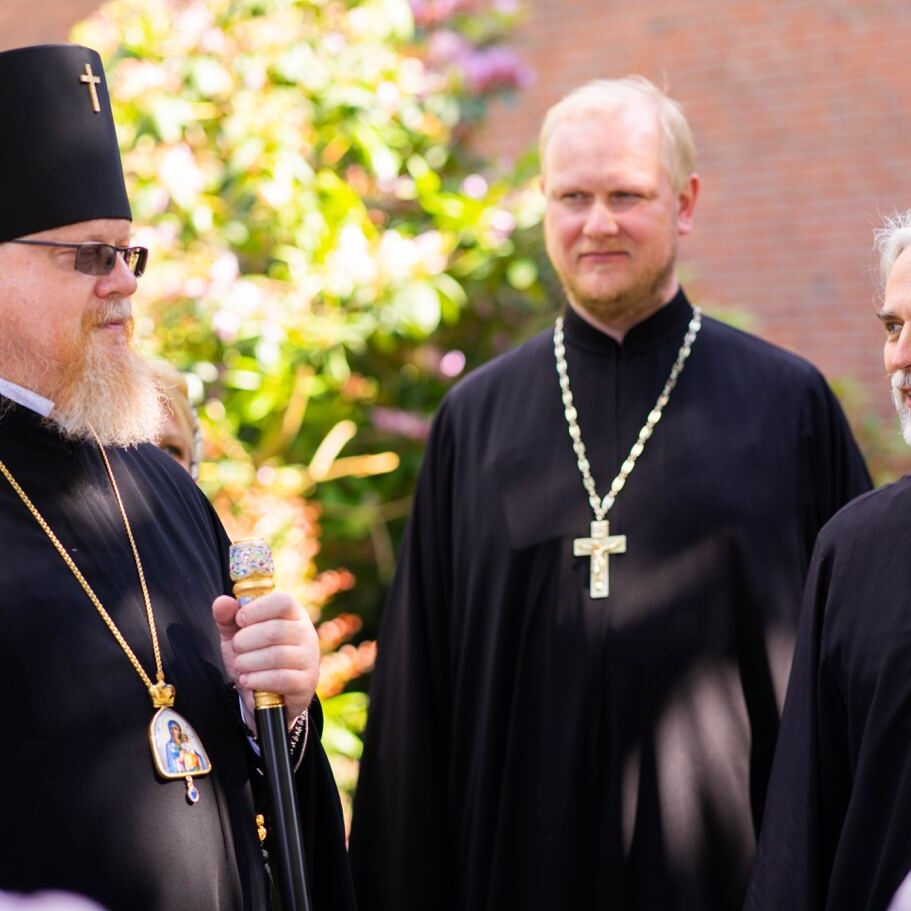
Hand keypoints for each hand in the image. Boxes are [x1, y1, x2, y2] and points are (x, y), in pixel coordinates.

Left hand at [212, 591, 319, 731]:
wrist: (268, 695)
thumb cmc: (254, 656)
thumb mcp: (238, 635)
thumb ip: (229, 618)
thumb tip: (222, 602)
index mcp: (293, 614)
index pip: (282, 601)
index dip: (257, 609)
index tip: (239, 620)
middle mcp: (306, 632)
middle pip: (275, 630)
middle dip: (245, 641)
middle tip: (237, 648)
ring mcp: (309, 658)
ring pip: (276, 656)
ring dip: (248, 662)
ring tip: (240, 665)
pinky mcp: (306, 682)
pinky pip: (280, 678)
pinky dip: (257, 679)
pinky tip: (248, 680)